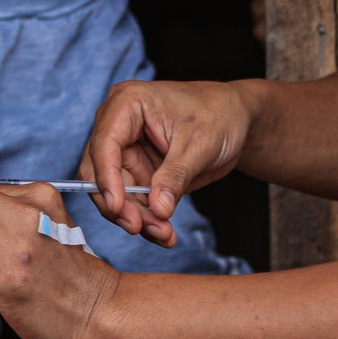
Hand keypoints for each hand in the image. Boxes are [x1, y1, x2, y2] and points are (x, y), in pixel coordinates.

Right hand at [79, 79, 256, 245]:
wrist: (236, 120)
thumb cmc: (218, 114)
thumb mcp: (200, 144)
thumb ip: (175, 176)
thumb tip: (157, 209)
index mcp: (127, 104)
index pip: (104, 144)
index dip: (106, 178)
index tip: (117, 207)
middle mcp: (118, 126)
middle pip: (101, 172)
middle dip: (120, 204)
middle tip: (140, 227)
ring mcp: (126, 151)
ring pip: (114, 193)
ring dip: (136, 217)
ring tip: (164, 234)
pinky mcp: (137, 172)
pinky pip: (133, 201)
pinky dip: (147, 219)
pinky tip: (164, 233)